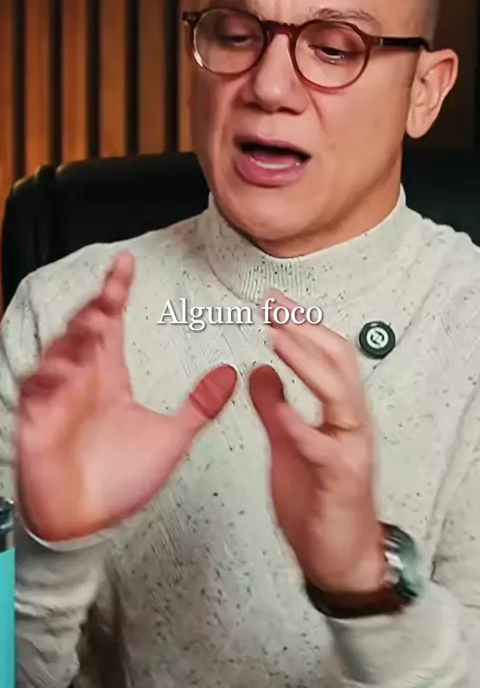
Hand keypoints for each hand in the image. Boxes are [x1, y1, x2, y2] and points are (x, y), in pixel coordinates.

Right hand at [17, 252, 236, 541]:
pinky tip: (67, 376)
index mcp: (108, 377)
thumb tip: (230, 373)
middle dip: (95, 310)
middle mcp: (81, 380)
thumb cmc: (122, 479)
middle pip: (83, 329)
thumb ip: (199, 406)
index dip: (116, 291)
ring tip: (95, 335)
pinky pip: (36, 390)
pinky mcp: (37, 422)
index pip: (111, 323)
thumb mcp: (170, 438)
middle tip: (110, 302)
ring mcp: (56, 399)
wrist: (87, 522)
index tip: (127, 262)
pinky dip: (50, 378)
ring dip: (75, 340)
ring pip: (58, 352)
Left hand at [249, 291, 384, 594]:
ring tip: (279, 337)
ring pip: (339, 394)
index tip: (275, 301)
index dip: (303, 325)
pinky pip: (322, 448)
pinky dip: (301, 426)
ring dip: (308, 362)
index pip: (327, 353)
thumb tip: (259, 369)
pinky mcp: (340, 480)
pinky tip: (280, 411)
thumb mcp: (287, 442)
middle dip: (306, 329)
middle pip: (338, 361)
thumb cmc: (318, 498)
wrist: (339, 556)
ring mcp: (350, 449)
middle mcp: (350, 422)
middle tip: (274, 306)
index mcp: (339, 410)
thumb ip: (274, 406)